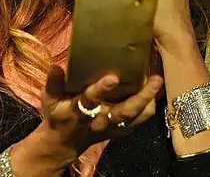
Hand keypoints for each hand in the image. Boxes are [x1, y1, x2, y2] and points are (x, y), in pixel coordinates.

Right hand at [10, 66, 163, 175]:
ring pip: (136, 117)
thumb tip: (57, 66)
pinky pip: (139, 120)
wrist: (64, 143)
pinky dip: (149, 107)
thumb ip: (53, 83)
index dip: (101, 89)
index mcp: (80, 111)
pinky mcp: (120, 130)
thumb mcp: (49, 101)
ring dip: (149, 101)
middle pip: (124, 111)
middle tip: (156, 79)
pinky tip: (157, 91)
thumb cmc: (58, 115)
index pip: (91, 100)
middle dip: (141, 97)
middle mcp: (99, 120)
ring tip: (159, 82)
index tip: (113, 77)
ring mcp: (112, 127)